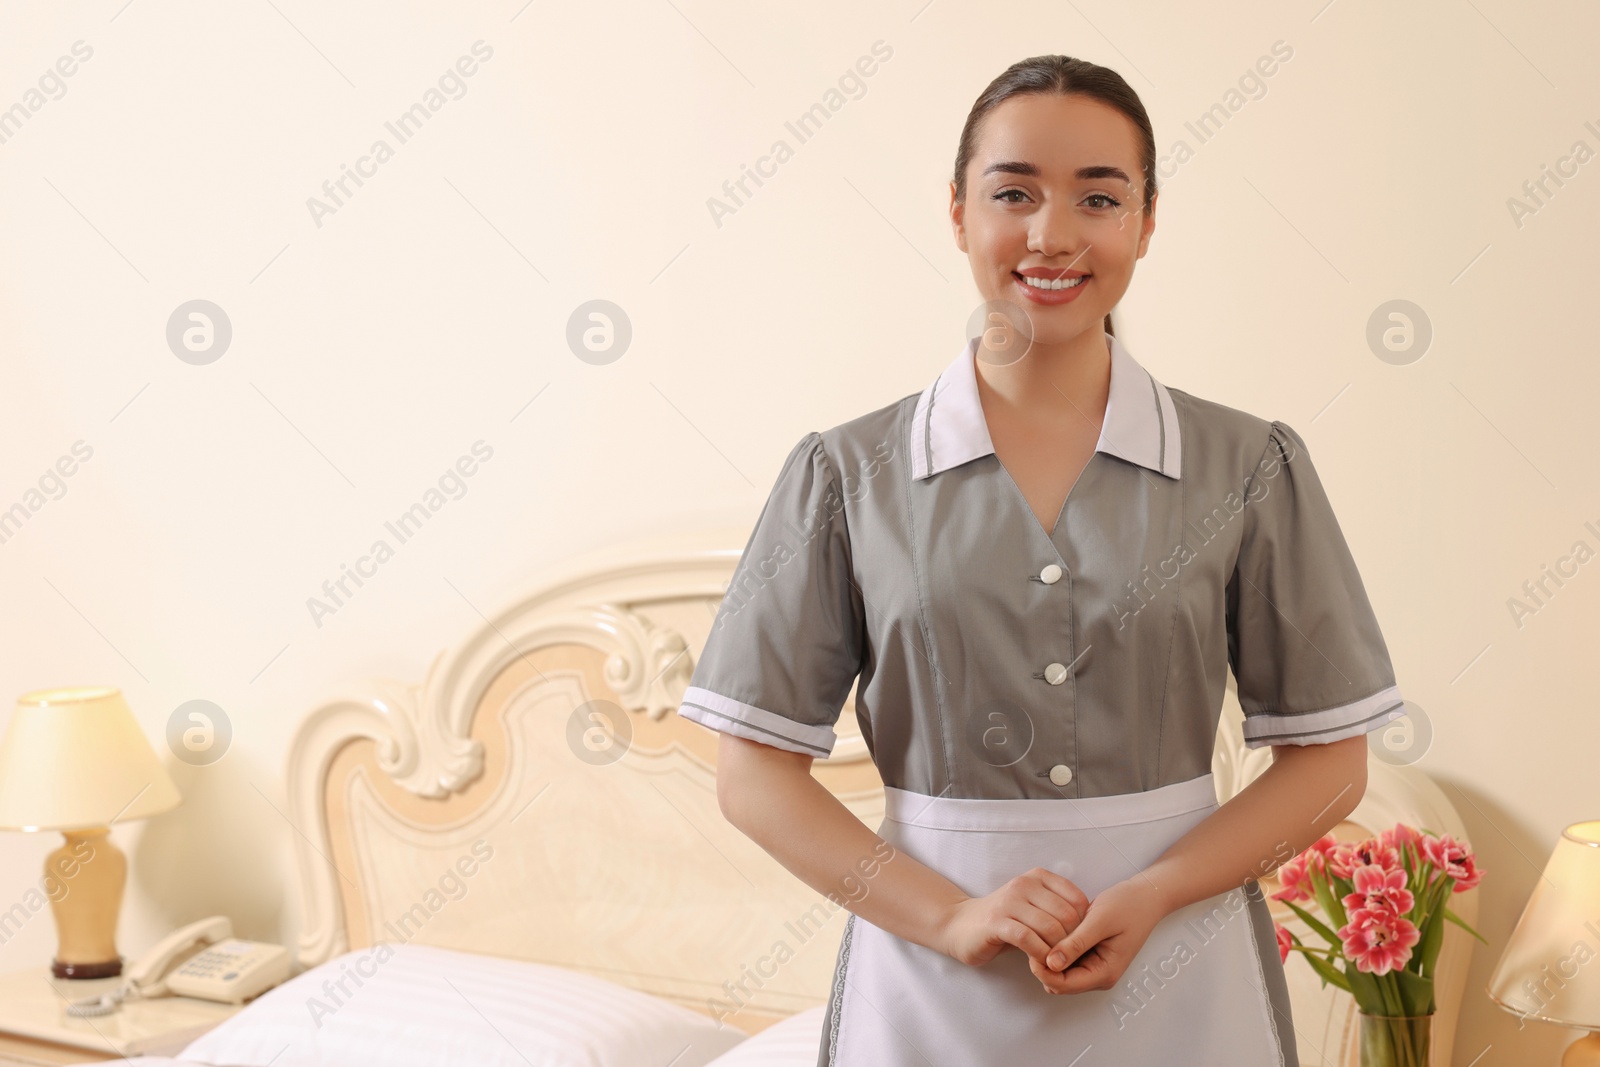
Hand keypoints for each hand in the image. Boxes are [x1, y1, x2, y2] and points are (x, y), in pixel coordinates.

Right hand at [934, 867, 1089, 969]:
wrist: (960, 924)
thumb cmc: (1003, 919)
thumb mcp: (1032, 906)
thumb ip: (1057, 909)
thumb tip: (1089, 927)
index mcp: (1038, 877)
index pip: (1078, 900)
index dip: (1084, 926)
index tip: (1077, 943)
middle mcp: (1024, 884)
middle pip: (1067, 915)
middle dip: (1072, 941)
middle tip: (1067, 957)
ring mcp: (1010, 901)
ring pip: (1050, 927)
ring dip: (1057, 951)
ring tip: (1054, 962)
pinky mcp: (997, 922)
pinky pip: (1028, 939)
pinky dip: (1039, 954)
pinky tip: (1039, 962)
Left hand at [1030, 877, 1168, 994]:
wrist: (1145, 897)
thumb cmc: (1128, 906)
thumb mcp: (1100, 921)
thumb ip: (1076, 944)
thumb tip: (1051, 963)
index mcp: (1104, 972)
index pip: (1063, 985)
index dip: (1043, 969)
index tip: (1033, 944)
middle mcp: (1099, 975)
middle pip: (1059, 982)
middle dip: (1044, 964)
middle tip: (1037, 936)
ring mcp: (1095, 967)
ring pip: (1060, 973)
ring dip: (1050, 956)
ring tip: (1047, 931)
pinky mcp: (1090, 956)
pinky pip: (1066, 960)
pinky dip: (1058, 949)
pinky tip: (1056, 930)